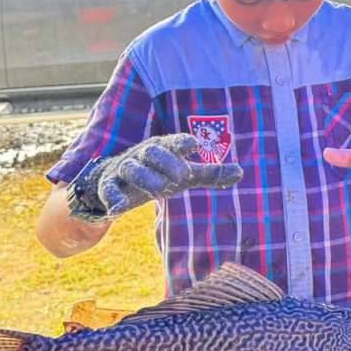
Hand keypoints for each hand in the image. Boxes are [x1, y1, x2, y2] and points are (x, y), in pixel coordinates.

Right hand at [78, 134, 243, 217]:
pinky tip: (118, 209)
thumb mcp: (185, 175)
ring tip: (161, 191)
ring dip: (146, 178)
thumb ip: (211, 174)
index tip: (194, 145)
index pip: (173, 142)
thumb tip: (241, 172)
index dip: (182, 142)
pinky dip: (113, 198)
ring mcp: (125, 169)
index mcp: (163, 148)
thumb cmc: (159, 174)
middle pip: (152, 151)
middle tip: (181, 176)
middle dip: (166, 162)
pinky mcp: (109, 186)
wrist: (118, 182)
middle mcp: (143, 155)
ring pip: (132, 169)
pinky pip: (109, 189)